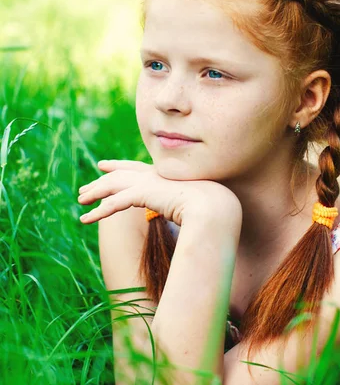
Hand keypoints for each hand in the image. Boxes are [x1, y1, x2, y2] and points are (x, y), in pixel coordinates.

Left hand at [77, 159, 240, 225]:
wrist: (213, 206)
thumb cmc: (209, 208)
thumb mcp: (192, 204)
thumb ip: (182, 205)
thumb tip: (184, 213)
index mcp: (164, 175)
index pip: (135, 168)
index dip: (118, 166)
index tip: (104, 165)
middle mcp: (153, 175)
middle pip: (119, 175)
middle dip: (101, 180)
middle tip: (86, 186)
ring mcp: (147, 183)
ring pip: (112, 186)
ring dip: (94, 193)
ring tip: (80, 201)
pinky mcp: (142, 194)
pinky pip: (114, 203)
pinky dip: (98, 211)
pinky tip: (86, 219)